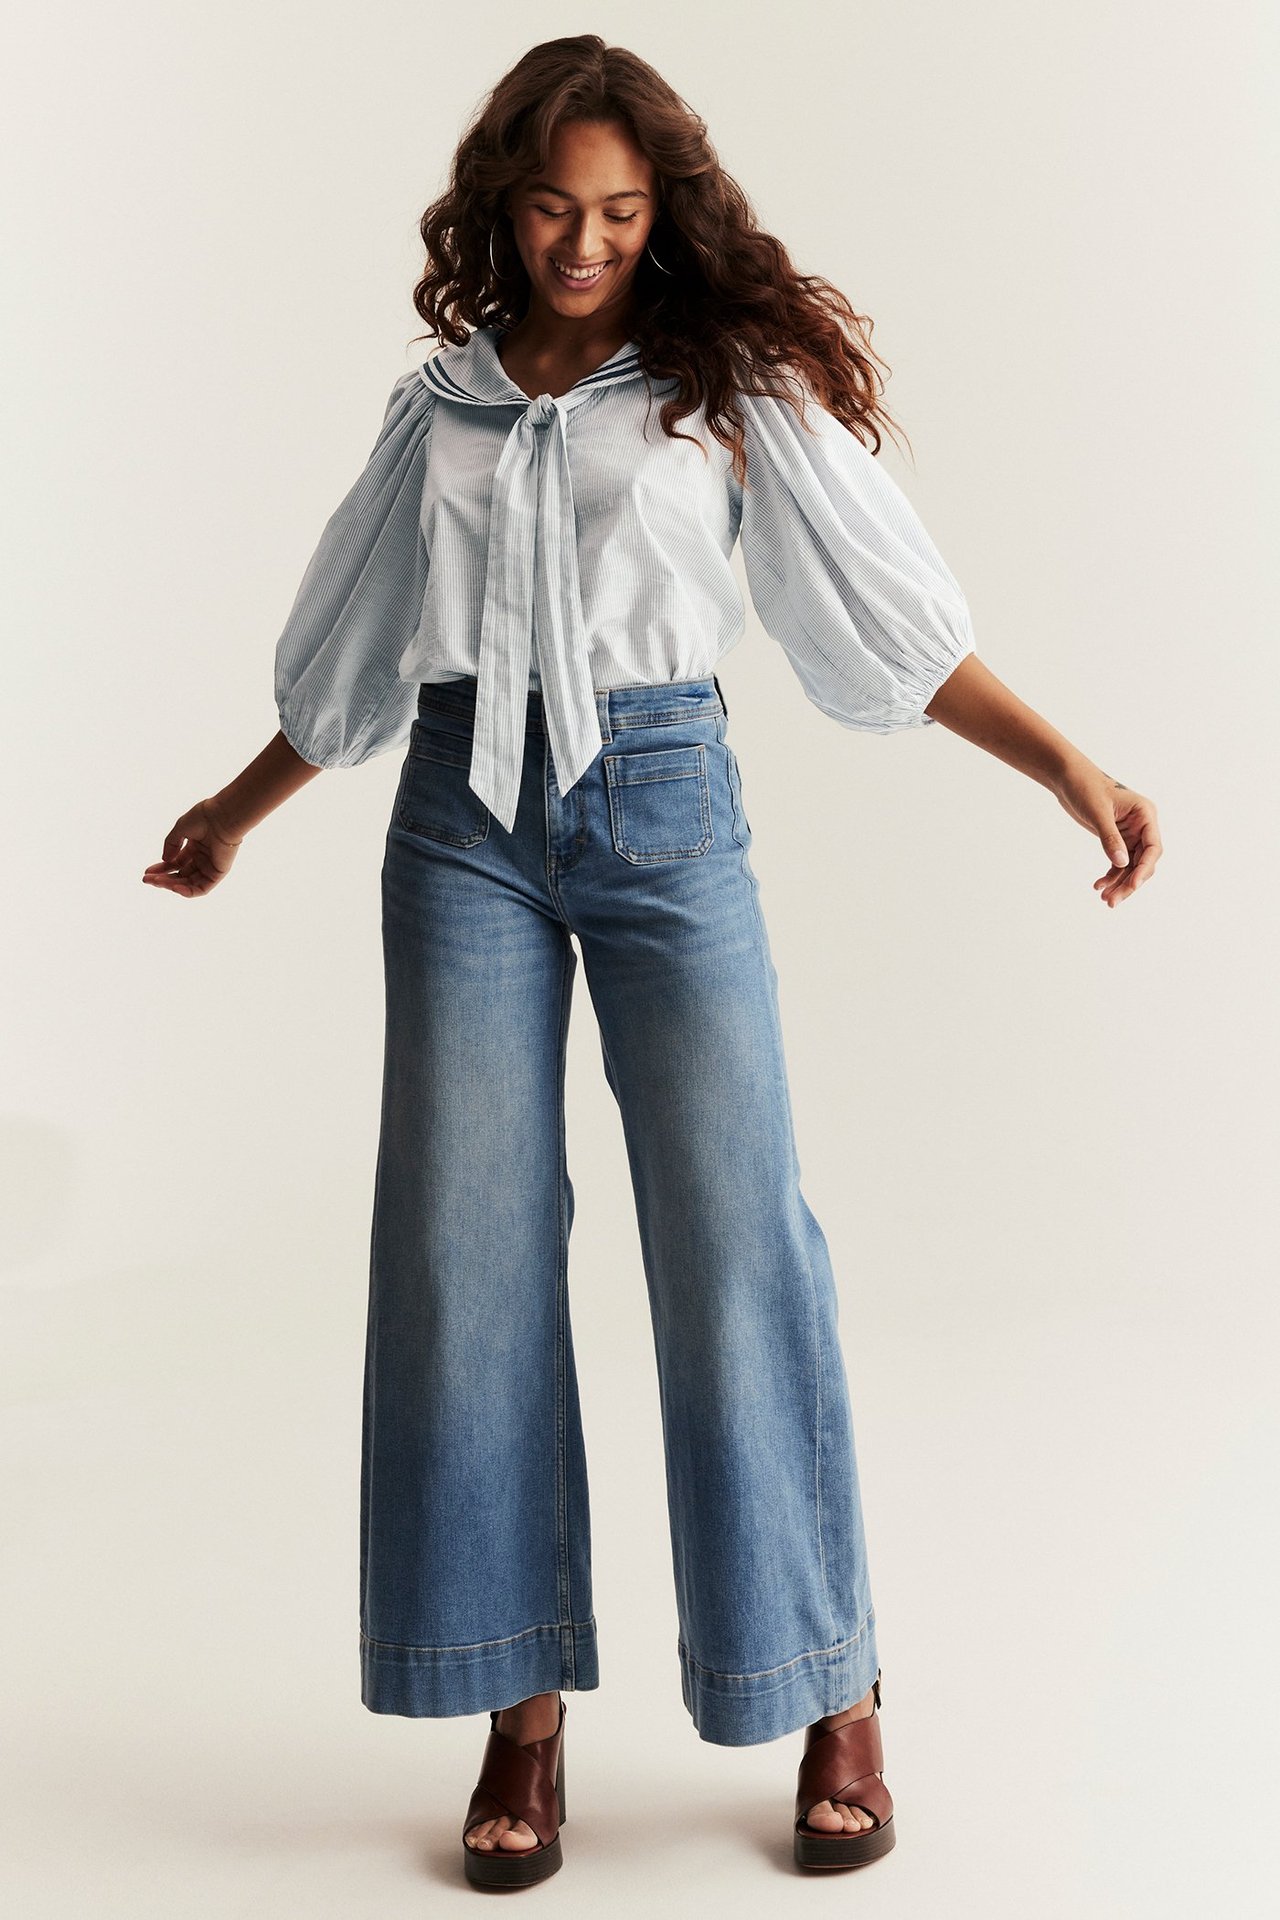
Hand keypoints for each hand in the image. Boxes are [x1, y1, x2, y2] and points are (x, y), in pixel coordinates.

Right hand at [141, 796, 243, 898]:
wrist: (222, 816)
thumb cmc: (204, 817)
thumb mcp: (180, 829)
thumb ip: (171, 844)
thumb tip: (164, 860)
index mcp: (195, 846)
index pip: (176, 863)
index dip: (161, 868)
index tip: (147, 872)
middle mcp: (203, 858)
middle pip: (181, 874)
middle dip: (163, 878)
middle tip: (147, 880)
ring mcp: (210, 866)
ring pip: (189, 883)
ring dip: (171, 885)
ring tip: (156, 882)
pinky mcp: (218, 873)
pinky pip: (202, 888)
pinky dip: (188, 891)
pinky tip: (174, 887)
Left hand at [1053, 758, 1161, 907]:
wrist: (1068, 778)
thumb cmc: (1085, 786)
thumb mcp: (1097, 813)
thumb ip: (1110, 838)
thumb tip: (1122, 864)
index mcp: (1145, 814)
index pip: (1153, 847)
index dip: (1144, 869)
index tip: (1132, 885)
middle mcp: (1142, 825)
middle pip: (1143, 861)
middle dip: (1130, 882)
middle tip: (1112, 901)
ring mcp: (1130, 834)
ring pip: (1131, 866)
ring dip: (1120, 883)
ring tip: (1105, 899)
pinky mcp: (1117, 839)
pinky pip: (1119, 863)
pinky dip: (1111, 876)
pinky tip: (1098, 886)